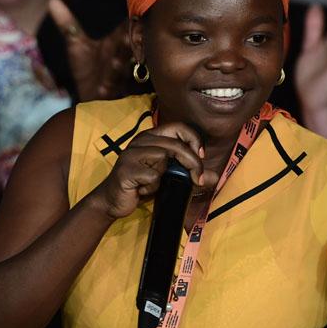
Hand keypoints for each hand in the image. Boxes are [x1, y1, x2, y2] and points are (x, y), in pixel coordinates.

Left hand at [49, 0, 131, 99]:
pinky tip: (102, 89)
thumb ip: (68, 25)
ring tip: (116, 63)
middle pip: (129, 50)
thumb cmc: (87, 71)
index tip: (136, 13)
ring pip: (124, 72)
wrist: (87, 102)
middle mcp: (122, 60)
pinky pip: (114, 95)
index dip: (132, 22)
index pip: (127, 28)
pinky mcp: (114, 98)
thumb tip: (52, 1)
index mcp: (116, 44)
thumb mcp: (76, 46)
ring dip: (120, 68)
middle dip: (129, 44)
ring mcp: (119, 80)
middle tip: (129, 36)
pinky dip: (108, 92)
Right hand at [89, 124, 217, 218]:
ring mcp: (131, 154)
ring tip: (156, 184)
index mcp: (151, 137)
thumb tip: (214, 177)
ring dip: (166, 176)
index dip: (193, 138)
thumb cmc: (141, 185)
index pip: (178, 126)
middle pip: (175, 144)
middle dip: (192, 162)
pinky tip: (143, 190)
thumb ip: (190, 175)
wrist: (112, 201)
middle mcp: (140, 141)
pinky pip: (152, 176)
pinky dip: (152, 187)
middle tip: (198, 179)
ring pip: (163, 158)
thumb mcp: (169, 178)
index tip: (201, 155)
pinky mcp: (126, 169)